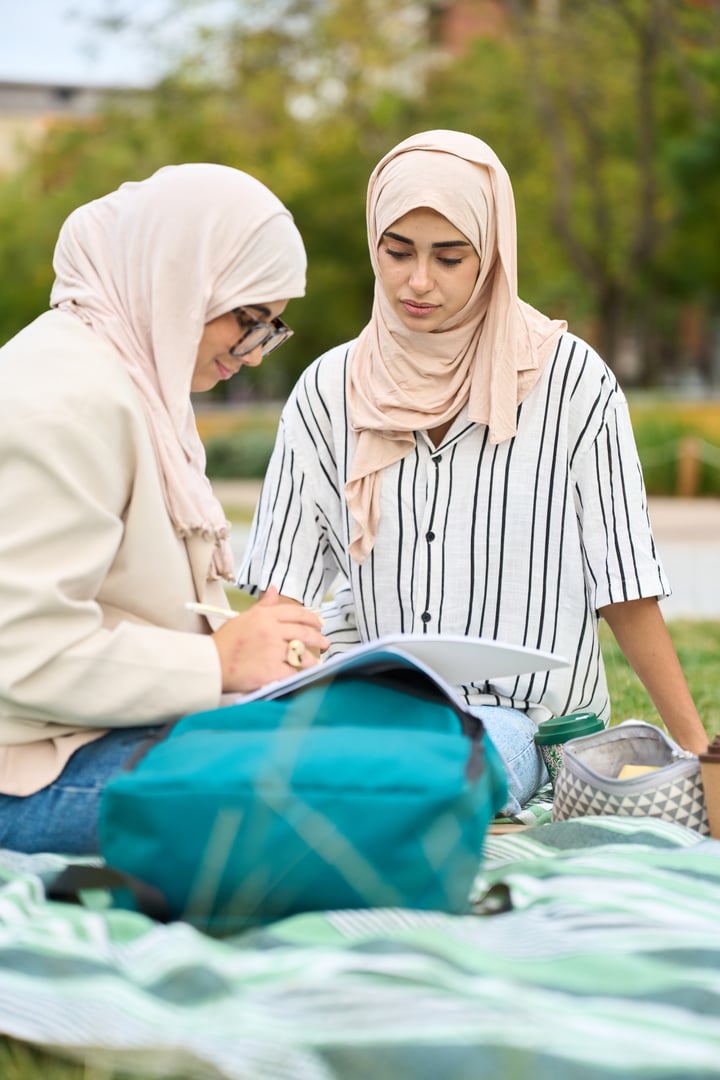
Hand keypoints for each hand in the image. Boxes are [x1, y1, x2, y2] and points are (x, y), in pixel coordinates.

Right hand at [211, 586, 328, 692]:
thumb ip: (263, 606)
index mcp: (265, 616)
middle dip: (318, 638)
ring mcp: (273, 651)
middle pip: (303, 632)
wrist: (211, 664)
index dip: (311, 618)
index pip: (295, 613)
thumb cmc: (225, 642)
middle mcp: (272, 631)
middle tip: (324, 643)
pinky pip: (293, 672)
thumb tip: (274, 590)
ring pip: (302, 653)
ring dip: (312, 658)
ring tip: (315, 661)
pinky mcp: (272, 671)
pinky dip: (300, 674)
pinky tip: (305, 675)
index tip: (319, 623)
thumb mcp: (243, 617)